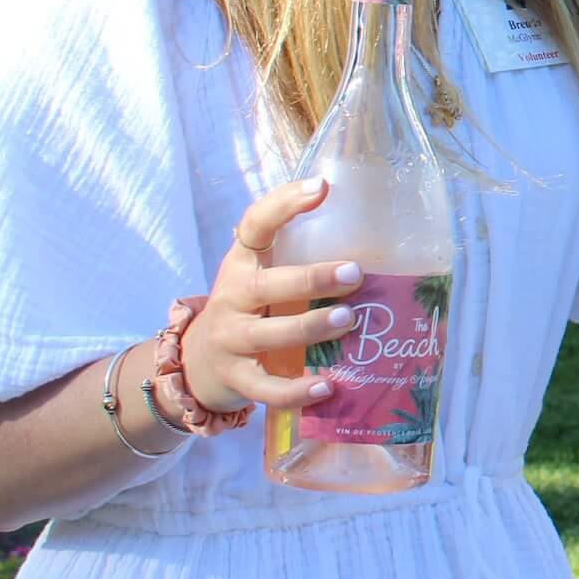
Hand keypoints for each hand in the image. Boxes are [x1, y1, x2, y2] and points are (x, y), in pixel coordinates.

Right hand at [180, 180, 366, 414]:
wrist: (197, 363)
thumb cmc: (251, 309)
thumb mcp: (265, 276)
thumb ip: (301, 256)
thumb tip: (381, 234)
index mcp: (242, 264)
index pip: (254, 225)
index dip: (284, 204)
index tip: (321, 187)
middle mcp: (231, 298)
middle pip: (264, 286)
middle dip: (311, 279)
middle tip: (355, 274)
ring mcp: (229, 339)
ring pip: (267, 335)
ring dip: (309, 328)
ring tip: (349, 321)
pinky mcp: (235, 379)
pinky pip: (265, 388)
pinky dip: (294, 390)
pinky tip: (327, 387)